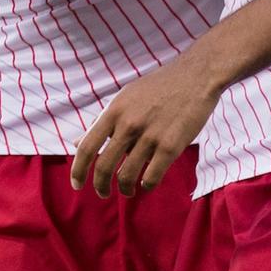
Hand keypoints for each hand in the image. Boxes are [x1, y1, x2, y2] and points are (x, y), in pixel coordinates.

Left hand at [70, 58, 220, 197]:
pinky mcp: (171, 146)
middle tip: (102, 194)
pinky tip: (146, 184)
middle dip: (100, 186)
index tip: (75, 184)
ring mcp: (150, 136)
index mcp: (113, 111)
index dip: (77, 170)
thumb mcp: (124, 98)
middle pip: (103, 166)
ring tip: (127, 191)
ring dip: (125, 189)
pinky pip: (152, 176)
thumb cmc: (157, 88)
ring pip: (127, 175)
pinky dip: (146, 185)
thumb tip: (77, 142)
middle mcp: (128, 124)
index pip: (86, 147)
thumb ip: (102, 121)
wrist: (195, 76)